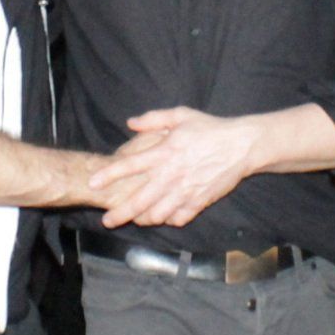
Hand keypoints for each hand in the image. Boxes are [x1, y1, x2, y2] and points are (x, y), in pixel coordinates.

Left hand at [88, 107, 255, 227]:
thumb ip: (153, 119)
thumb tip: (130, 123)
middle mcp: (173, 174)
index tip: (93, 183)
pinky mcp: (200, 200)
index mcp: (165, 151)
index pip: (130, 165)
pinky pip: (180, 217)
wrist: (242, 145)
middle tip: (107, 220)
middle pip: (140, 198)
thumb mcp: (181, 115)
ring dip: (143, 219)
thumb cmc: (210, 128)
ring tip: (133, 220)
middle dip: (121, 212)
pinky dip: (168, 220)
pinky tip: (161, 218)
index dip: (110, 175)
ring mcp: (186, 190)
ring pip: (158, 213)